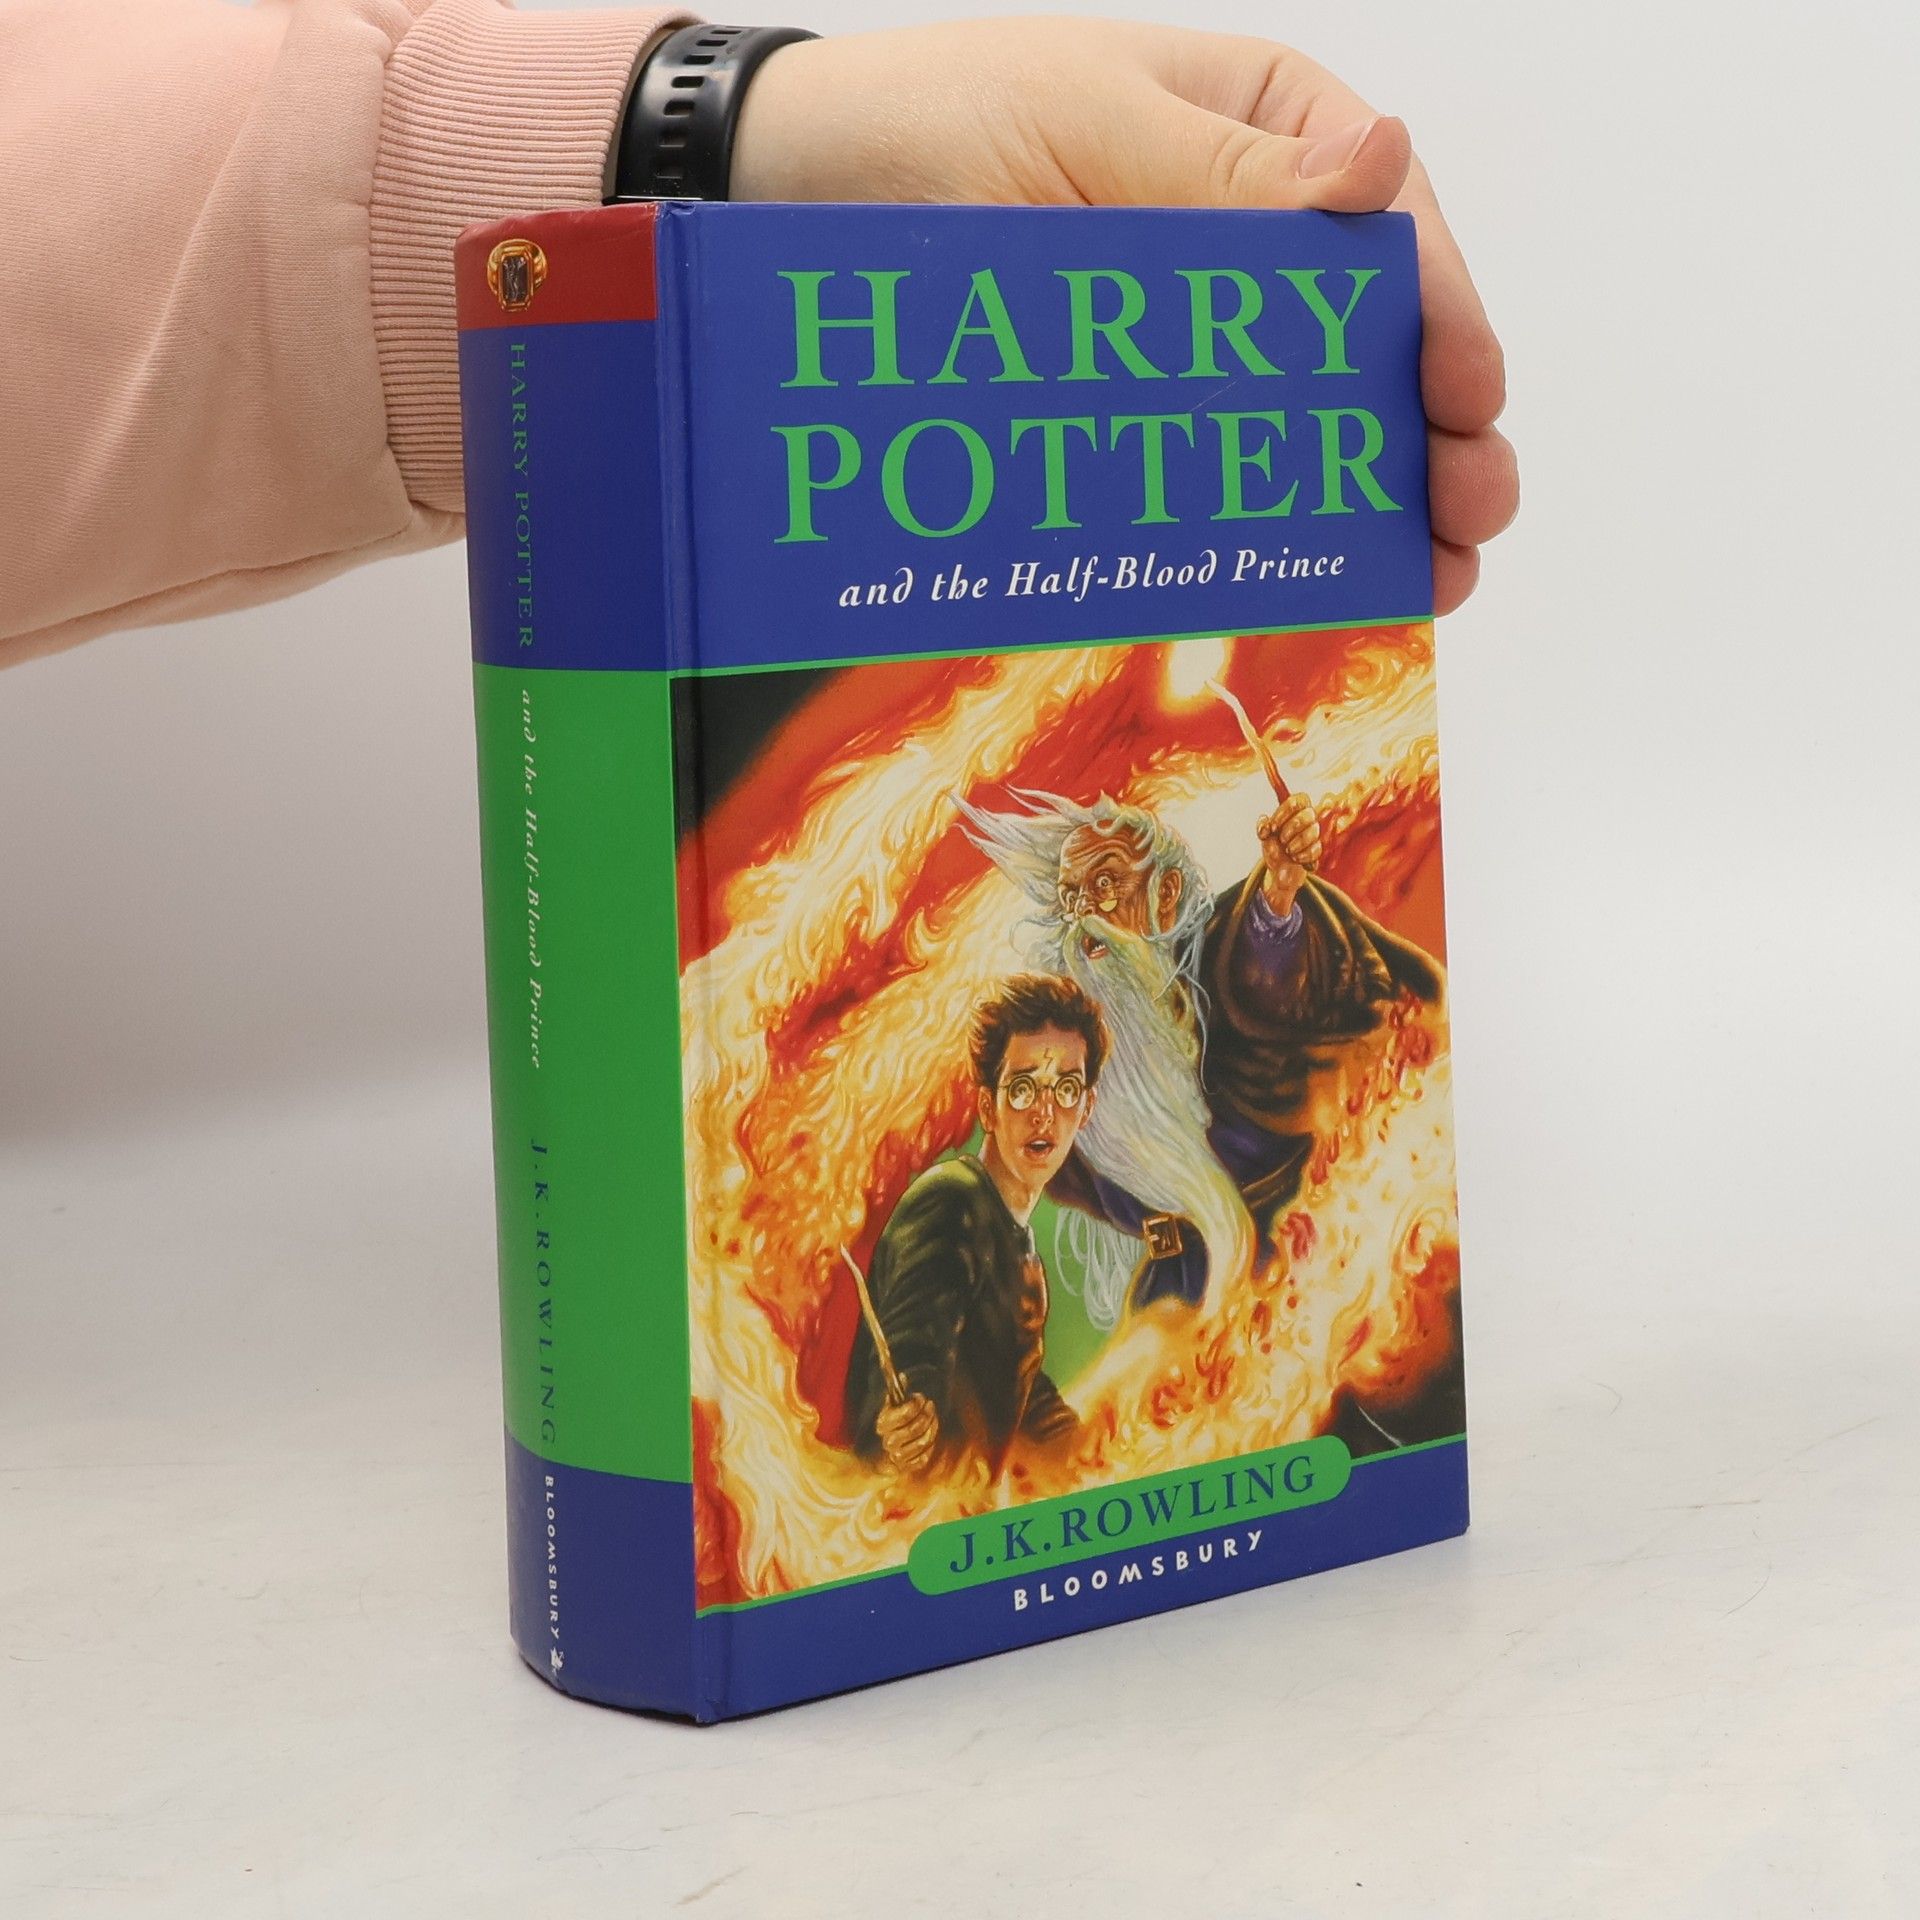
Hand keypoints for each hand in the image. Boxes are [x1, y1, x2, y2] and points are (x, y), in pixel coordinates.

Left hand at [734, 19, 1515, 614]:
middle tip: (1470, 515)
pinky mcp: (1130, 411)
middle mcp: (1244, 233)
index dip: (1438, 321)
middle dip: (1428, 430)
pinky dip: (1267, 523)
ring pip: (1305, 418)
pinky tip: (1317, 574)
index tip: (1466, 401)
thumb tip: (1383, 166)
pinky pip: (1214, 468)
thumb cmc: (920, 124)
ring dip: (1372, 494)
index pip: (1385, 231)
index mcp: (1261, 126)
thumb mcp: (1080, 122)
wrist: (780, 200)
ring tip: (1428, 571)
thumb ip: (1224, 169)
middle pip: (1369, 341)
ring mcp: (1189, 332)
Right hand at [875, 1391, 939, 1473]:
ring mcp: (895, 1456)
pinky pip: (922, 1459)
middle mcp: (887, 1441)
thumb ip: (897, 1393)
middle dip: (926, 1416)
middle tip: (930, 1406)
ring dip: (931, 1429)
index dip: (915, 1405)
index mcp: (882, 1423)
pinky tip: (929, 1435)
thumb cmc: (890, 1422)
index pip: (903, 1414)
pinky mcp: (904, 1468)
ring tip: (933, 1419)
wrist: (877, 1451)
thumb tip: (902, 1377)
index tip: (920, 1397)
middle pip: (913, 1429)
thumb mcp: (891, 1405)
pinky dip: (929, 1447)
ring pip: (920, 1443)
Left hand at [1257, 793, 1319, 915]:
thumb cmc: (1274, 844)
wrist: (1280, 866)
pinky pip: (1315, 850)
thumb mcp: (1265, 835)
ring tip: (1287, 850)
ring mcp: (1314, 833)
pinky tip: (1295, 858)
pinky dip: (1302, 856)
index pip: (1297, 801)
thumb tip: (1265, 824)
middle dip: (1292, 828)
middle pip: (1308, 815)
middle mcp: (1308, 818)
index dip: (1284, 813)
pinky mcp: (1318, 848)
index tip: (1273, 827)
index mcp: (1295, 809)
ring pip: (1313, 832)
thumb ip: (1263, 826)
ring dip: (1296, 843)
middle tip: (1281, 839)